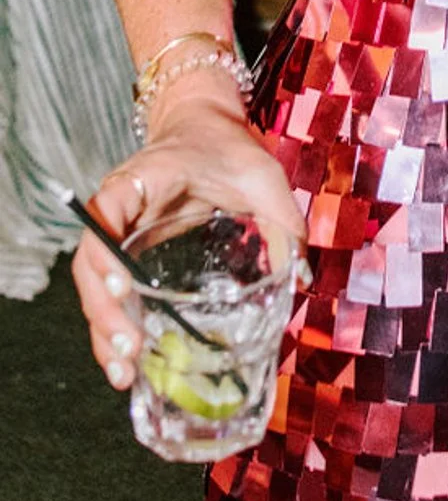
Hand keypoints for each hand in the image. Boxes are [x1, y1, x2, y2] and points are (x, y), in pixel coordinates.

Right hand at [71, 79, 304, 392]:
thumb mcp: (261, 175)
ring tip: (124, 374)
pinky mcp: (128, 254)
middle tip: (128, 350)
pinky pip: (110, 292)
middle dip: (103, 311)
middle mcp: (118, 208)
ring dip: (104, 331)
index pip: (105, 210)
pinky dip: (114, 327)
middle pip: (90, 262)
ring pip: (94, 285)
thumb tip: (303, 274)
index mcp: (142, 178)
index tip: (121, 288)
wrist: (203, 126)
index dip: (104, 251)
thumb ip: (284, 219)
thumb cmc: (228, 148)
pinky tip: (128, 363)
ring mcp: (119, 234)